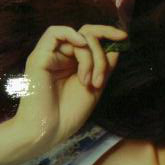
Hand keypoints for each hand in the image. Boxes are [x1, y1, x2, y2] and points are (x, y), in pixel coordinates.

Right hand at [10, 24, 126, 153]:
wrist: (49, 131)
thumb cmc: (70, 114)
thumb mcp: (96, 87)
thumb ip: (105, 66)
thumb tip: (116, 47)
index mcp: (74, 62)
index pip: (91, 38)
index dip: (108, 33)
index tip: (124, 37)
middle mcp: (62, 56)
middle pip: (87, 36)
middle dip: (101, 52)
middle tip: (101, 78)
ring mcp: (50, 56)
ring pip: (78, 38)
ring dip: (91, 58)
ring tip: (89, 82)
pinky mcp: (39, 57)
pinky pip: (54, 33)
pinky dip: (72, 35)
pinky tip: (81, 46)